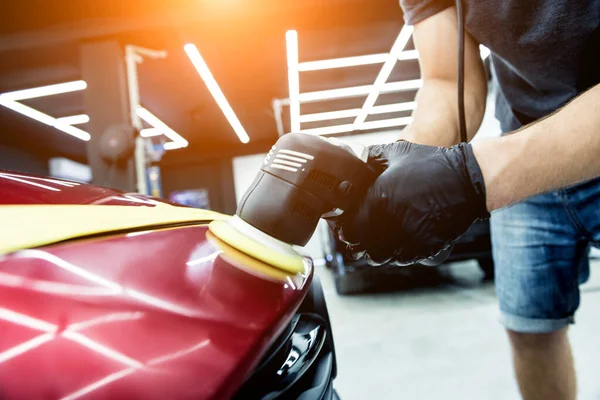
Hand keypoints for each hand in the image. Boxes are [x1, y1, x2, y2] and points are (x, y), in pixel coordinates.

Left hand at [335, 140, 488, 264]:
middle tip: (359, 232)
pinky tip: (398, 241)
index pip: (348, 227)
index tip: (346, 223)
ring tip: (378, 238)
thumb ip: (368, 158)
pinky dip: (396, 253)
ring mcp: (408, 238)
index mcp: (378, 200)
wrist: (468, 180)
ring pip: (379, 256)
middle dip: (357, 240)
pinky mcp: (424, 249)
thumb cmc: (433, 165)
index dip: (344, 226)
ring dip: (374, 249)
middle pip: (360, 246)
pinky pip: (401, 259)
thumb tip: (350, 161)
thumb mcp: (396, 153)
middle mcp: (390, 223)